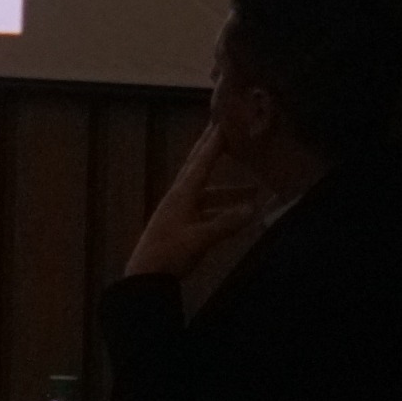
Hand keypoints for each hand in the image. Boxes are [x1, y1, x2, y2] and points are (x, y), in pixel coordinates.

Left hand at [126, 125, 277, 279]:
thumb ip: (226, 224)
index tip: (222, 124)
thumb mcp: (200, 239)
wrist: (146, 276)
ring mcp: (181, 212)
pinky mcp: (183, 226)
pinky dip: (225, 210)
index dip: (213, 144)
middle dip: (212, 151)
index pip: (200, 164)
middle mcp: (180, 199)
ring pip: (209, 194)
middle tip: (223, 132)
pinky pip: (208, 211)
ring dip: (229, 190)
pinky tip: (239, 216)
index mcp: (181, 196)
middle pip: (198, 169)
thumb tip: (253, 210)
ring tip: (255, 190)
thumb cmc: (168, 255)